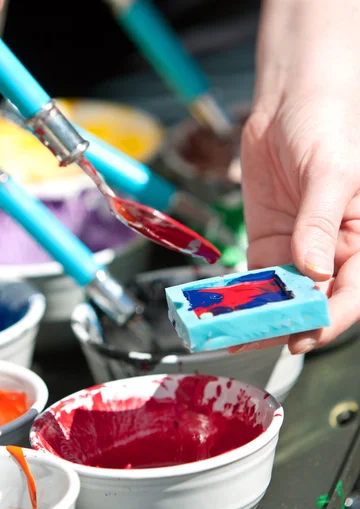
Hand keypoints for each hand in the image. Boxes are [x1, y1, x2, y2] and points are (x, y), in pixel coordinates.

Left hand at [230, 0, 359, 354]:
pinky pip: (255, 278)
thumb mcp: (331, 172)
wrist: (289, 104)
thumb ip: (321, 223)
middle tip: (257, 339)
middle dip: (287, 324)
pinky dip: (241, 296)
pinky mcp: (267, 245)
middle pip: (313, 302)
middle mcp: (330, 254)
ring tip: (232, 335)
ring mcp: (296, 252)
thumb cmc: (326, 127)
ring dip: (258, 317)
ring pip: (281, 297)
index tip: (304, 336)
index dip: (330, 319)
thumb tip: (314, 272)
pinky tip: (224, 310)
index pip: (351, 292)